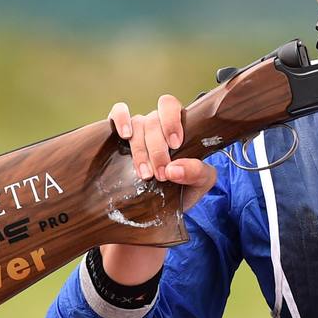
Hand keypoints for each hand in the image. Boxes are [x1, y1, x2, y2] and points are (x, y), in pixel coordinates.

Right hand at [101, 95, 217, 283]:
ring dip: (140, 150)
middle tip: (161, 174)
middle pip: (154, 121)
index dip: (172, 121)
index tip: (175, 144)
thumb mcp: (201, 183)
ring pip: (137, 124)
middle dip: (157, 149)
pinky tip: (124, 136)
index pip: (172, 107)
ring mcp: (138, 128)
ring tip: (144, 174)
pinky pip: (117, 113)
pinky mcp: (118, 135)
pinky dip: (120, 120)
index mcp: (179, 128)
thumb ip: (197, 172)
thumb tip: (174, 168)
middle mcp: (157, 124)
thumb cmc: (184, 190)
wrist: (161, 210)